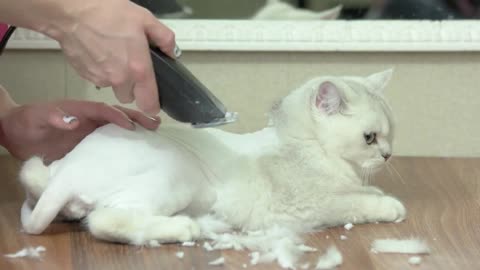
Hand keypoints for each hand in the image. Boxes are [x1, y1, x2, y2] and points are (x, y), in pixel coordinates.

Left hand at [0, 100, 159, 162]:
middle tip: (155, 123)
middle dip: (136, 117)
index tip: (132, 125)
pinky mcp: (88, 144)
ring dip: (136, 128)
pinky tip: (137, 149)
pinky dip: (125, 143)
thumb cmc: (25, 123)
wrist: (16, 135)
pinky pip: (110, 142)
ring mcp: (90, 131)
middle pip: (116, 115)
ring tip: (154, 132)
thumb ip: (53, 117)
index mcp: (79, 110)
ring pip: (117, 127)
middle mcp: (89, 119)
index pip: (102, 110)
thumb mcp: (35, 119)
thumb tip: (74, 120)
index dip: (117, 116)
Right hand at [50, 0, 178, 114]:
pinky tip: (100, 52)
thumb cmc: (106, 12)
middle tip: (131, 66)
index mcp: (138, 69)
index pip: (149, 104)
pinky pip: (98, 79)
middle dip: (132, 87)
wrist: (72, 11)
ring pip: (113, 88)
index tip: (154, 101)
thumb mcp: (145, 19)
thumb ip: (164, 38)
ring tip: (114, 54)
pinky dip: (101, 70)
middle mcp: (120, 79)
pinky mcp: (85, 75)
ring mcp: (100, 78)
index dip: (153, 105)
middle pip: (129, 97)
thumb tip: (171, 51)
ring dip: (116, 78)